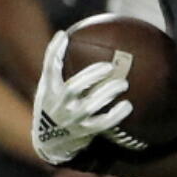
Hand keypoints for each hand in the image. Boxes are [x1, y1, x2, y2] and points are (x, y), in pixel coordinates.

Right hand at [32, 30, 129, 166]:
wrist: (49, 141)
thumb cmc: (53, 107)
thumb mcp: (48, 89)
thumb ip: (56, 67)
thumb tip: (64, 35)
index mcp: (50, 90)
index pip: (49, 68)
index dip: (54, 51)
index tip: (64, 36)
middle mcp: (60, 104)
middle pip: (75, 87)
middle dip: (93, 75)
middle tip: (110, 66)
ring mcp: (72, 118)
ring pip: (91, 105)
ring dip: (108, 93)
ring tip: (124, 84)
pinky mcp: (84, 131)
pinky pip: (103, 123)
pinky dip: (116, 115)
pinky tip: (128, 106)